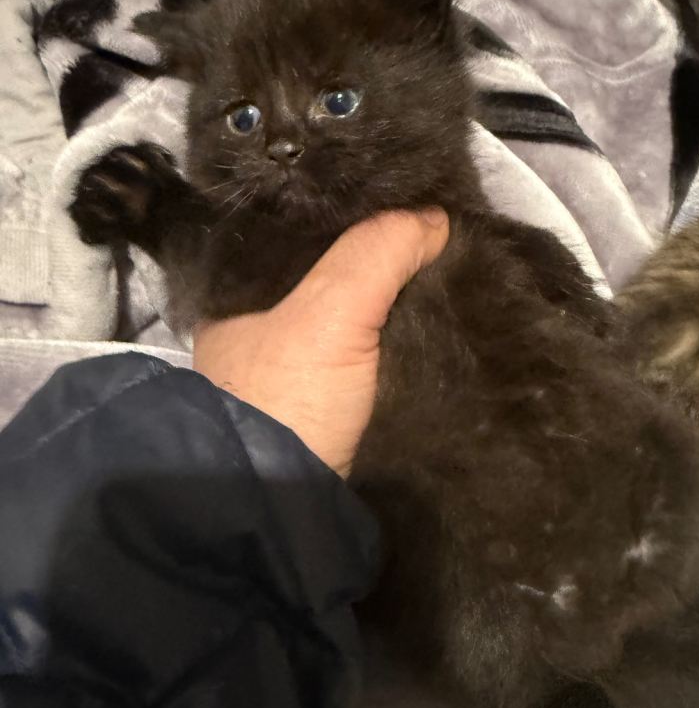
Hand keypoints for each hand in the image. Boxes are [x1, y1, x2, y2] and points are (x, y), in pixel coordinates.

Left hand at [193, 209, 448, 475]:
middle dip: (380, 256)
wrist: (285, 512)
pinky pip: (372, 359)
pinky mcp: (332, 412)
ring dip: (397, 300)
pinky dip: (401, 341)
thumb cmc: (288, 400)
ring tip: (451, 266)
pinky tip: (438, 321)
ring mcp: (297, 375)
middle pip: (332, 274)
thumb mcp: (327, 312)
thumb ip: (376, 251)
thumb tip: (435, 219)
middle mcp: (261, 331)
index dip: (351, 211)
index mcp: (238, 297)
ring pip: (356, 317)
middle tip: (436, 227)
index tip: (404, 195)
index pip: (300, 232)